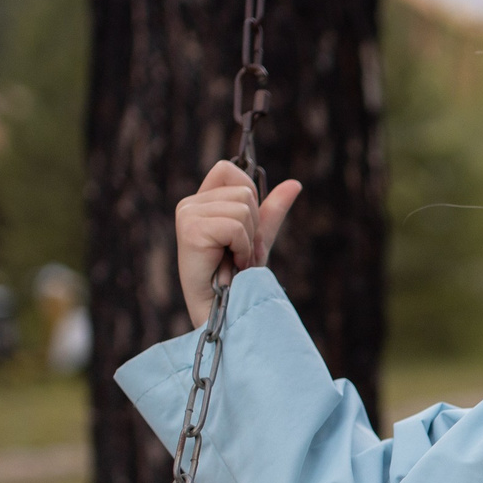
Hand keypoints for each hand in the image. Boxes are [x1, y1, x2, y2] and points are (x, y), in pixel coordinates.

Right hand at [174, 160, 302, 328]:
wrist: (226, 312)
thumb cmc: (238, 280)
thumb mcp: (257, 239)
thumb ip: (271, 211)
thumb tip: (295, 183)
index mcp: (200, 202)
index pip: (228, 170)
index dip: (247, 194)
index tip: (244, 230)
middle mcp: (188, 205)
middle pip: (243, 191)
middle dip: (252, 226)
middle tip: (238, 253)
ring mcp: (187, 216)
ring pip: (242, 207)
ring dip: (247, 240)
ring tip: (233, 260)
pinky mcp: (191, 231)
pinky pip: (236, 226)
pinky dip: (242, 249)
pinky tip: (231, 265)